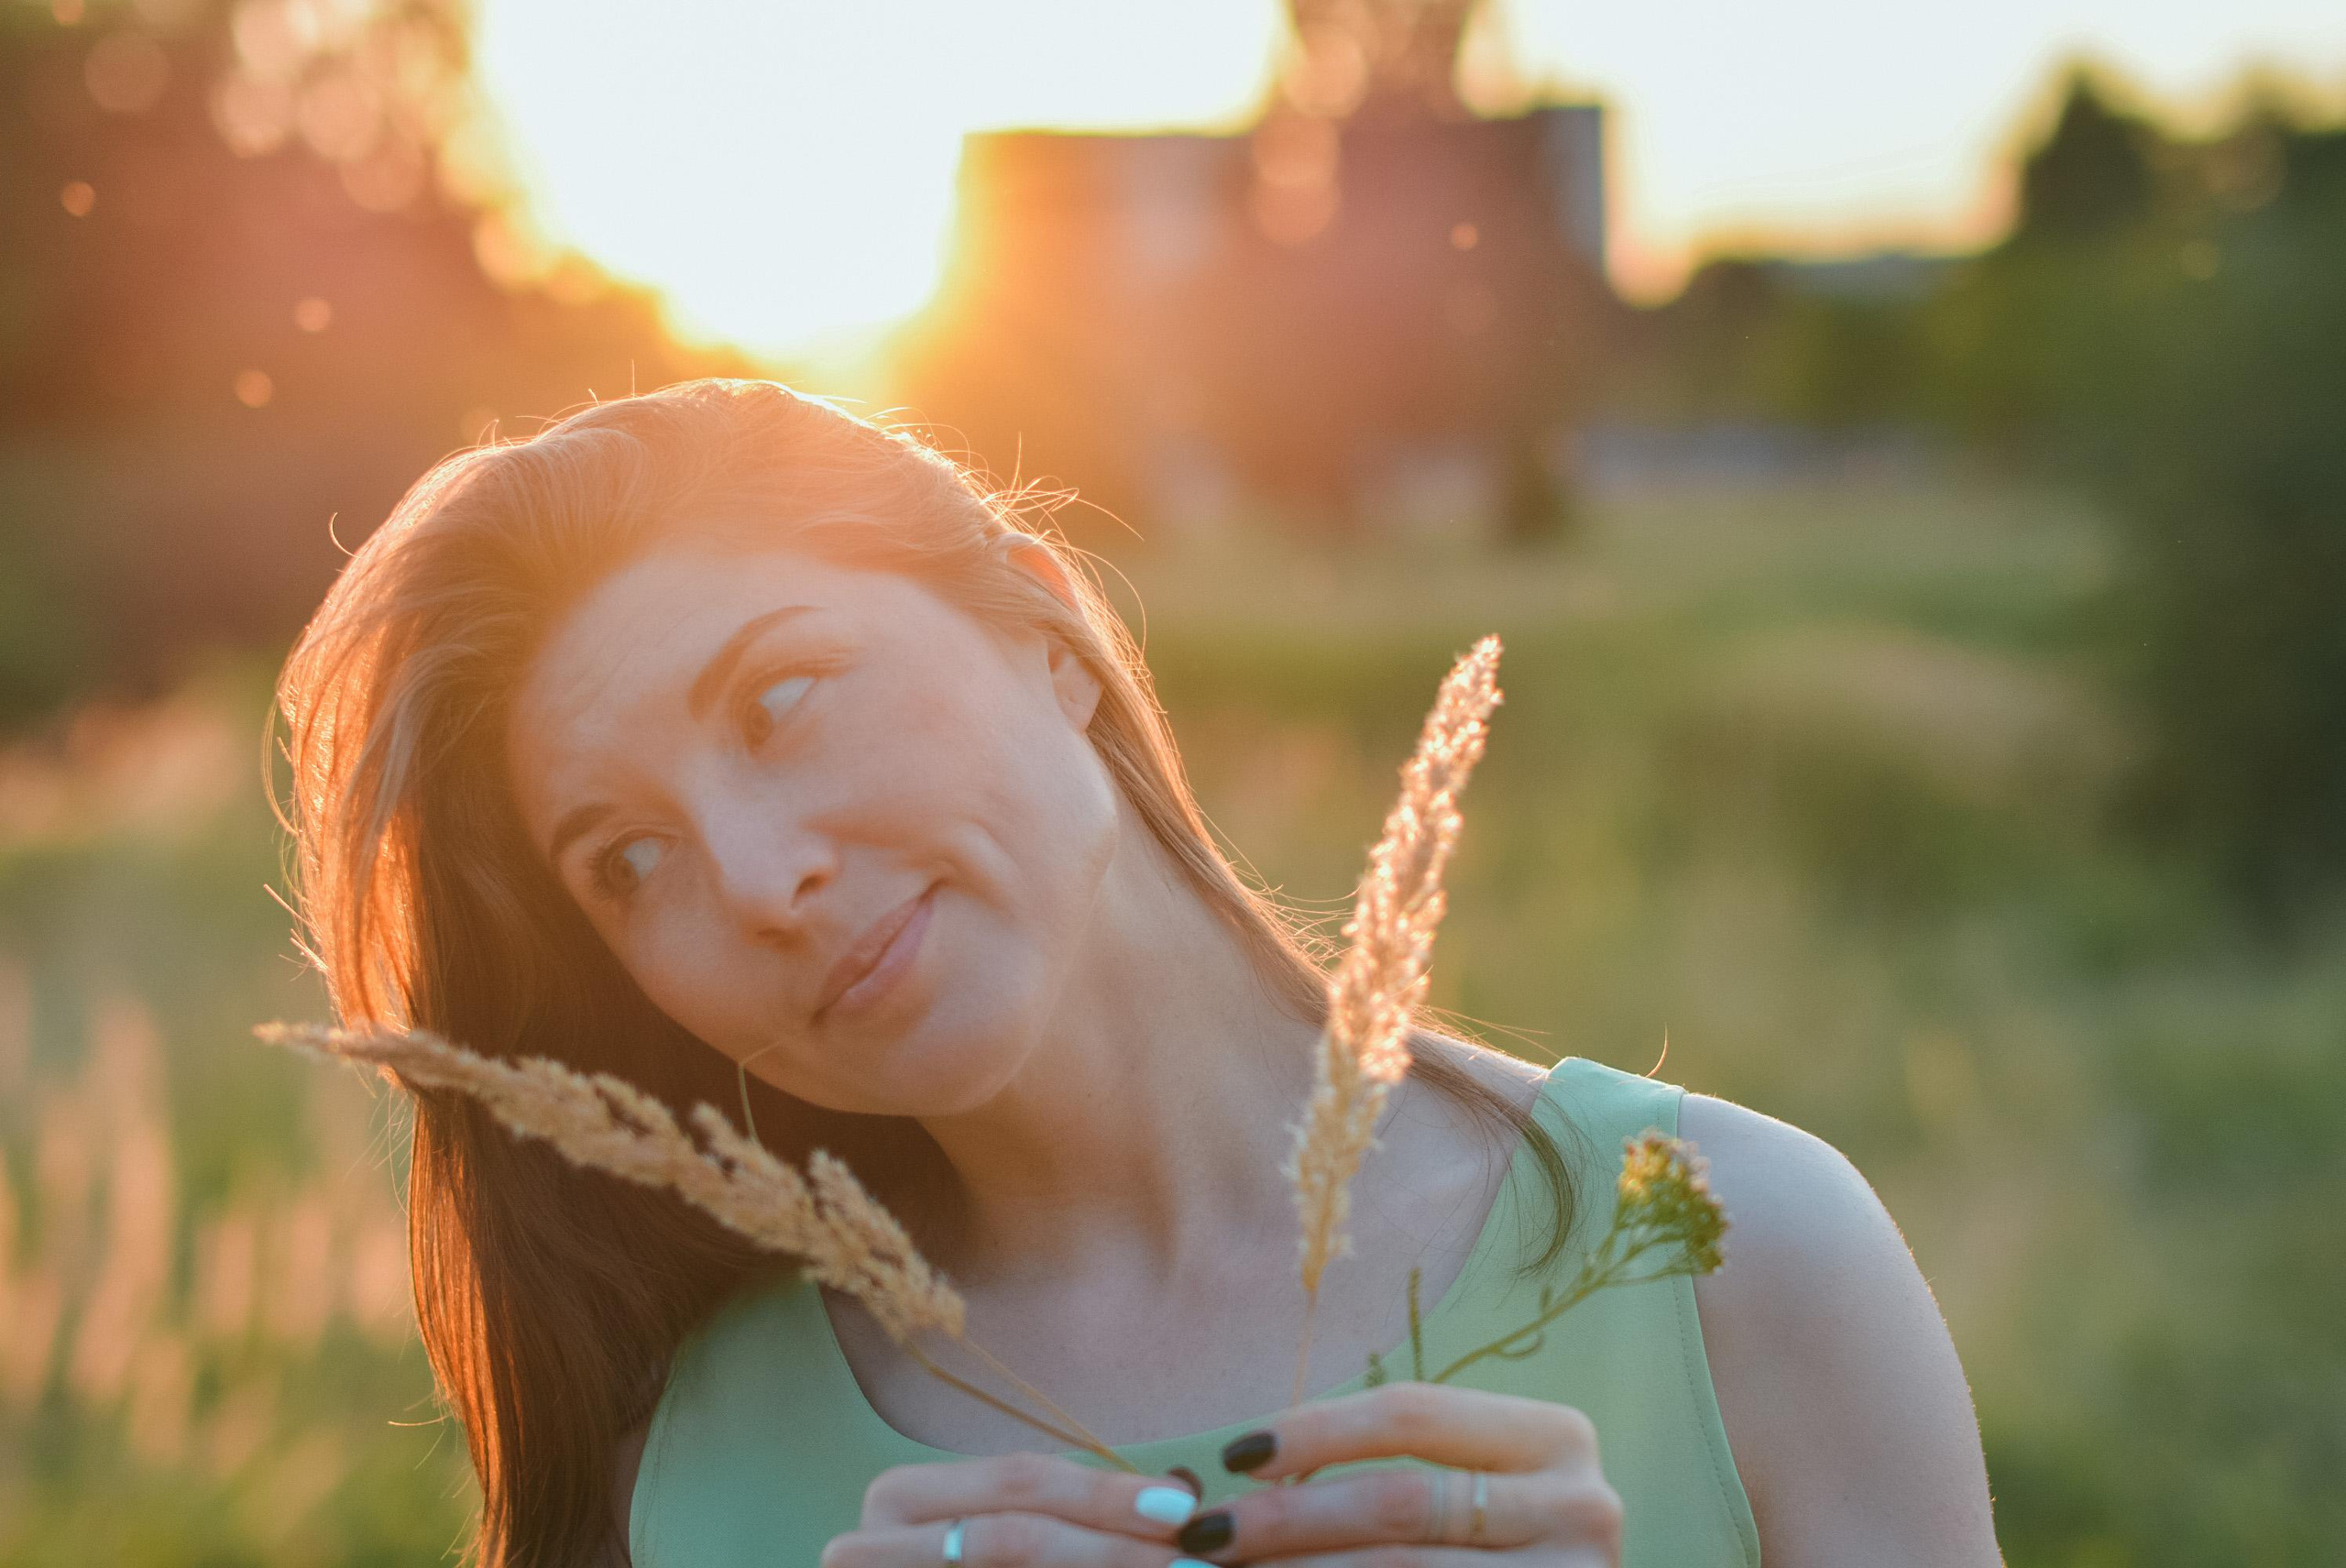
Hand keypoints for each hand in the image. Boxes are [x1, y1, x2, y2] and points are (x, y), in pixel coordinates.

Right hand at [820, 1452, 1215, 1566]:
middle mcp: (869, 1545)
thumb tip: (1180, 1494)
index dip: (1104, 1492)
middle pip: (1014, 1537)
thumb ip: (1068, 1515)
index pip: (1017, 1480)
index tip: (1183, 1507)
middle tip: (1193, 1558)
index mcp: (899, 1497)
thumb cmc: (956, 1566)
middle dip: (1112, 1549)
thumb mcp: (995, 1531)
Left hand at [1172, 1384, 1621, 1564]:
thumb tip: (1243, 1470)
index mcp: (1557, 1437)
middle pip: (1398, 1502)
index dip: (1315, 1429)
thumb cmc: (1498, 1544)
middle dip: (1287, 1519)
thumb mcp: (1469, 1487)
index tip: (1233, 1454)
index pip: (1414, 1415)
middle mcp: (1582, 1508)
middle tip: (1201, 1533)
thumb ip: (1385, 1468)